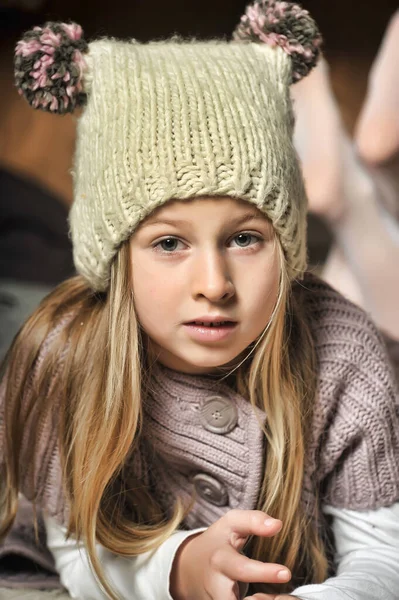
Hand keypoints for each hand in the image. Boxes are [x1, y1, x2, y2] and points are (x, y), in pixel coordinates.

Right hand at [170, 509, 290, 599]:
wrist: (188, 565)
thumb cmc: (217, 541)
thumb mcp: (231, 523)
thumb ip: (254, 520)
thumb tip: (277, 525)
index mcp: (220, 559)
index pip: (242, 568)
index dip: (264, 572)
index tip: (286, 573)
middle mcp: (216, 584)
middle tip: (279, 599)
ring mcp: (215, 599)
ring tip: (270, 598)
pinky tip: (261, 599)